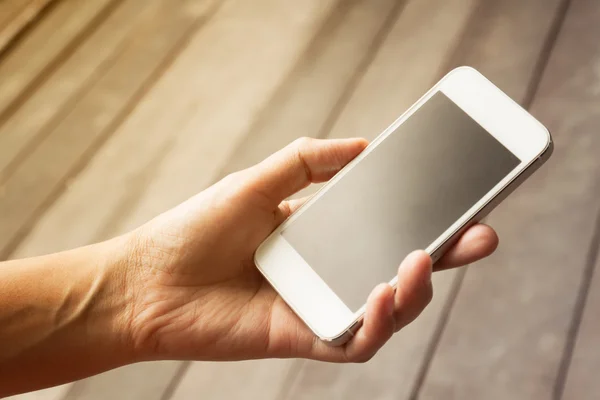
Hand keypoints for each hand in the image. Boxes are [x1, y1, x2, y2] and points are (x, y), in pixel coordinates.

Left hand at [121, 138, 497, 362]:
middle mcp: (327, 272)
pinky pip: (356, 339)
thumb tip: (364, 145)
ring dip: (416, 289)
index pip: (386, 227)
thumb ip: (309, 159)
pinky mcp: (303, 337)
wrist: (149, 280)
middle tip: (481, 233)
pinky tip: (384, 290)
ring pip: (389, 310)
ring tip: (422, 258)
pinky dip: (378, 320)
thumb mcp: (258, 180)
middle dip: (446, 255)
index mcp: (321, 235)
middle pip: (400, 269)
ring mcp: (319, 306)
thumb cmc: (197, 229)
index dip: (427, 217)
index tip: (461, 197)